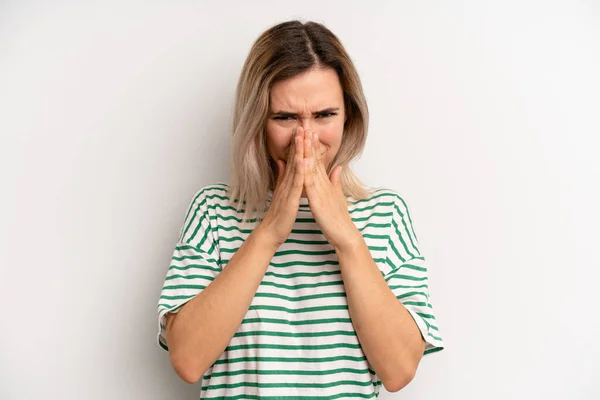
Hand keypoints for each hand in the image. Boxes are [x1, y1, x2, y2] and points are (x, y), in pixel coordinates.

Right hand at [258, 128, 304, 246]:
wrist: (272, 231)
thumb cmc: (278, 214)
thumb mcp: (281, 192)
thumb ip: (282, 176)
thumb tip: (282, 161)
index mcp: (286, 181)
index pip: (293, 159)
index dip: (298, 144)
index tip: (302, 129)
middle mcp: (286, 182)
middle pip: (293, 158)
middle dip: (298, 141)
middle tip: (302, 124)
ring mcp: (287, 189)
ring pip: (295, 167)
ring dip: (299, 150)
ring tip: (303, 135)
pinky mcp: (290, 198)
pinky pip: (296, 183)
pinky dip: (300, 171)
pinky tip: (304, 160)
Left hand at [302, 128, 358, 251]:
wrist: (344, 235)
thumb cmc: (340, 218)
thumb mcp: (338, 197)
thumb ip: (337, 182)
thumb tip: (337, 168)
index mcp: (326, 184)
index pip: (319, 162)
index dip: (314, 148)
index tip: (310, 133)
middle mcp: (324, 185)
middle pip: (315, 161)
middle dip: (310, 144)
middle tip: (306, 127)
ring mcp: (322, 192)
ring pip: (313, 169)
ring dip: (308, 153)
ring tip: (304, 138)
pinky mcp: (318, 201)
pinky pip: (310, 185)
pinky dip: (307, 173)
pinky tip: (303, 162)